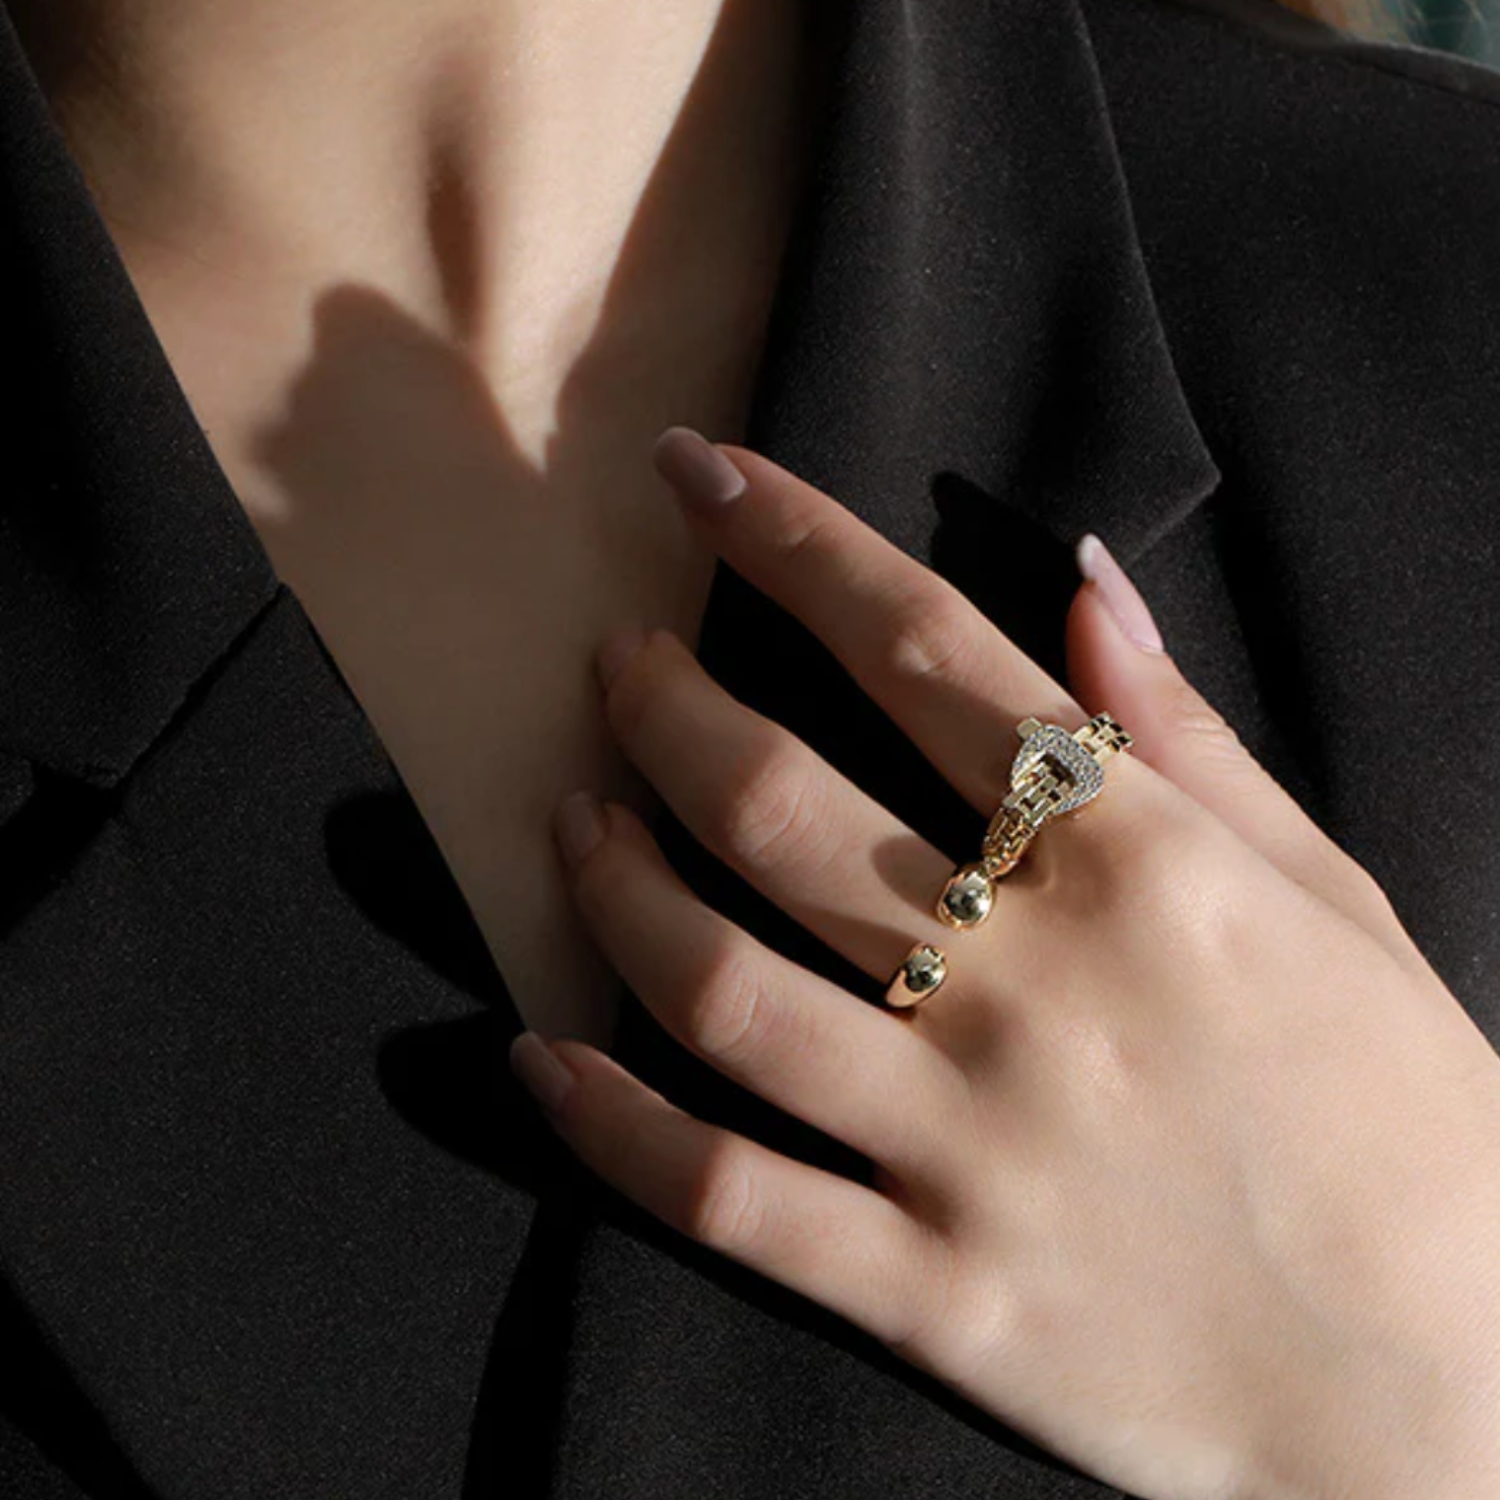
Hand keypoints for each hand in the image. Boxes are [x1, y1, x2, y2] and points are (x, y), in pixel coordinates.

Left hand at [510, 429, 1499, 1499]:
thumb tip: (1082, 576)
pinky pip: (726, 1194)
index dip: (792, 539)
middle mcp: (1036, 986)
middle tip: (616, 663)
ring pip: (715, 984)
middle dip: (662, 703)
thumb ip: (1194, 735)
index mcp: (1144, 865)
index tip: (696, 474)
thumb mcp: (1335, 897)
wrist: (1461, 1394)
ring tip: (574, 819)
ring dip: (611, 881)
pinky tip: (537, 1058)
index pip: (923, 650)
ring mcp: (969, 1145)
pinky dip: (610, 1124)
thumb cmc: (1411, 1122)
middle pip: (775, 802)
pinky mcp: (933, 1293)